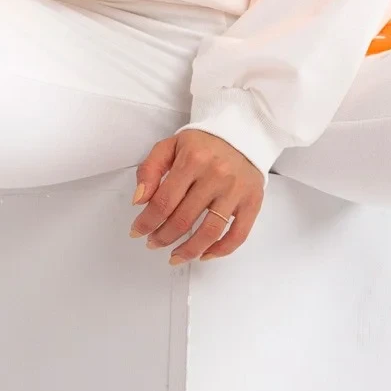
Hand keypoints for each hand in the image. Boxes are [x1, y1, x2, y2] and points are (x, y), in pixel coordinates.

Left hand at [129, 128, 264, 262]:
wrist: (243, 133)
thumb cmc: (203, 144)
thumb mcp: (170, 146)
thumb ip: (149, 169)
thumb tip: (139, 200)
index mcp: (192, 160)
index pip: (163, 201)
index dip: (147, 222)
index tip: (137, 231)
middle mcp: (216, 175)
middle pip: (183, 219)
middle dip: (162, 237)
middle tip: (153, 243)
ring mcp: (236, 191)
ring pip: (209, 232)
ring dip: (188, 251)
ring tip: (174, 257)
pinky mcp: (252, 201)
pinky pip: (238, 234)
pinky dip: (220, 250)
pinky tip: (204, 254)